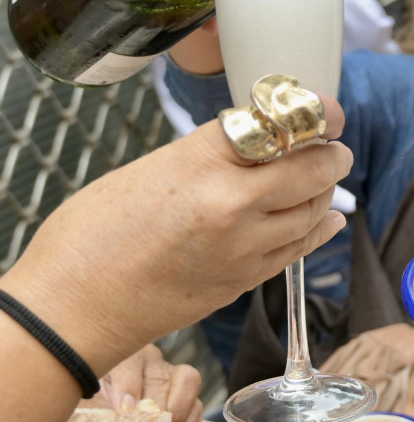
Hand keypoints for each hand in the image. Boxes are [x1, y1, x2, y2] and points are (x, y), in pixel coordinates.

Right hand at [4, 95, 352, 374]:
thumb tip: (257, 146)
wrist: (72, 309)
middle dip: (330, 154)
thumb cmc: (92, 233)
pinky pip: (298, 249)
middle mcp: (231, 203)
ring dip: (324, 191)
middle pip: (309, 169)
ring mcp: (242, 247)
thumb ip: (208, 155)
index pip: (277, 126)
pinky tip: (329, 219)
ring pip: (312, 211)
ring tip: (323, 179)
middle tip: (334, 147)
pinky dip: (318, 229)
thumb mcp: (150, 170)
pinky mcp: (244, 281)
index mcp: (199, 162)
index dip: (312, 115)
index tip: (328, 112)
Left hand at [85, 345, 201, 421]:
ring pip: (188, 382)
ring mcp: (170, 374)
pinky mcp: (185, 392)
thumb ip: (89, 417)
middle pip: (160, 377)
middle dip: (154, 411)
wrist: (96, 419)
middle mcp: (149, 360)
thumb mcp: (80, 411)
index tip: (125, 412)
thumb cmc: (87, 410)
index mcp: (117, 357)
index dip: (130, 386)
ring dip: (176, 417)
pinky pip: (196, 405)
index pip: (131, 361)